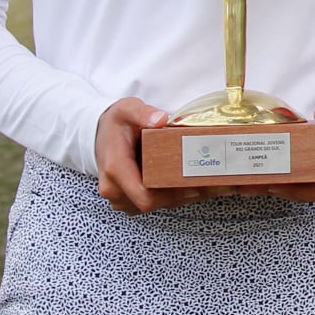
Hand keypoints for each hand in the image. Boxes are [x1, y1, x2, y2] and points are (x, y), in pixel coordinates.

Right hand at [94, 97, 237, 214]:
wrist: (98, 134)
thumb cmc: (114, 123)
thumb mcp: (126, 110)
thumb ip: (142, 113)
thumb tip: (160, 119)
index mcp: (116, 169)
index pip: (144, 196)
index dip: (171, 195)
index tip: (194, 185)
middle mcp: (117, 189)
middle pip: (155, 203)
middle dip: (186, 195)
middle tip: (215, 183)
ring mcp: (123, 197)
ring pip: (157, 205)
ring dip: (185, 197)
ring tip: (215, 185)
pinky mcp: (131, 199)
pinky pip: (155, 202)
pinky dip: (176, 196)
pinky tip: (198, 186)